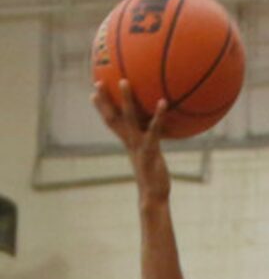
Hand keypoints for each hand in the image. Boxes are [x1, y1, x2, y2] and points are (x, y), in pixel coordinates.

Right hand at [91, 81, 171, 203]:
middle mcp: (129, 142)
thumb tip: (157, 133)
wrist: (153, 196)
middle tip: (98, 81)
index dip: (101, 108)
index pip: (111, 122)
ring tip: (124, 81)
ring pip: (128, 118)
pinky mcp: (150, 150)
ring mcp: (138, 145)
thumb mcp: (150, 158)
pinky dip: (158, 115)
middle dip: (104, 100)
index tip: (94, 92)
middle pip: (112, 117)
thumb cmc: (153, 178)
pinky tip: (163, 102)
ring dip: (125, 100)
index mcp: (127, 143)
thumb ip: (151, 144)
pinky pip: (154, 129)